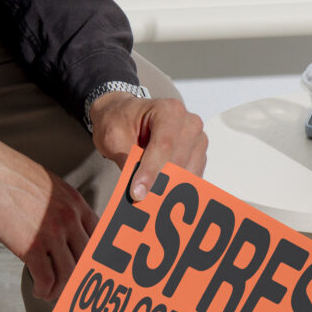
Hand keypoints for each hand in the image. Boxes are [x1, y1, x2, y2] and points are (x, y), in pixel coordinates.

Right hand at [0, 122, 97, 300]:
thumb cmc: (10, 177)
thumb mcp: (49, 185)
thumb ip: (63, 206)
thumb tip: (65, 230)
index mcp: (76, 203)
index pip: (100, 237)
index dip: (96, 258)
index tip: (89, 270)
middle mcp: (69, 219)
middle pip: (87, 259)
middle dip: (79, 278)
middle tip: (70, 287)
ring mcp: (52, 233)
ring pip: (69, 273)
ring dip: (61, 289)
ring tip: (51, 293)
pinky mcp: (31, 247)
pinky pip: (47, 279)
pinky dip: (45, 290)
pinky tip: (39, 291)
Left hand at [89, 92, 207, 200]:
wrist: (125, 116)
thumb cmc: (120, 121)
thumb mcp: (113, 137)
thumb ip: (126, 160)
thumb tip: (138, 189)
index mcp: (167, 110)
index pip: (164, 144)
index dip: (151, 171)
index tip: (138, 193)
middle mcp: (188, 123)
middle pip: (179, 160)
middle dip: (161, 183)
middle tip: (142, 201)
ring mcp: (196, 139)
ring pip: (189, 171)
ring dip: (171, 188)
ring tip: (151, 201)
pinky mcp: (198, 155)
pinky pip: (192, 177)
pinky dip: (178, 189)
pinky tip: (163, 197)